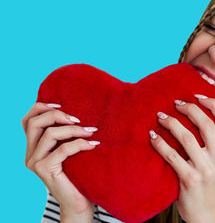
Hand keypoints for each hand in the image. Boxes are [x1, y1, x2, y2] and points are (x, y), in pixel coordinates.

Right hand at [22, 102, 99, 221]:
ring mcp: (35, 163)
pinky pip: (62, 149)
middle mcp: (30, 155)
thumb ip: (66, 136)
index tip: (62, 105)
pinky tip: (93, 145)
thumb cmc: (79, 174)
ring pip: (49, 134)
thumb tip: (79, 114)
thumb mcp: (70, 151)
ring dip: (73, 130)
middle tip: (79, 120)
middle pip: (35, 123)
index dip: (41, 108)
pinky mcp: (45, 171)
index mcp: (33, 148)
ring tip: (90, 132)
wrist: (79, 203)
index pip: (27, 121)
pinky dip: (80, 144)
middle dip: (57, 115)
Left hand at [149, 94, 214, 222]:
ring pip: (187, 137)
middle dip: (189, 108)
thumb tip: (200, 116)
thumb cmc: (210, 184)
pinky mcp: (190, 179)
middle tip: (176, 103)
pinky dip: (160, 143)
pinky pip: (171, 156)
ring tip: (161, 117)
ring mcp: (206, 169)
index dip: (213, 103)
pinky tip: (152, 136)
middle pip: (205, 124)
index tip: (198, 96)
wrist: (207, 214)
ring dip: (171, 123)